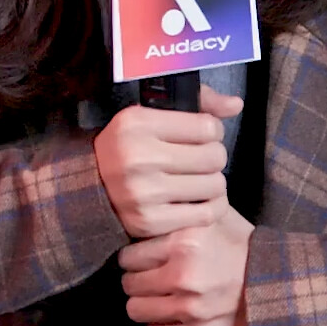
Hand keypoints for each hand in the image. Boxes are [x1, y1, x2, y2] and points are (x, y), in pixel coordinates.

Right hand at [92, 87, 241, 237]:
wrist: (90, 185)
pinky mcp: (149, 222)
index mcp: (136, 123)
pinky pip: (205, 214)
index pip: (207, 127)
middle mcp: (138, 157)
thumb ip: (197, 103)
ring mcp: (143, 193)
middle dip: (213, 156)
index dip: (212, 130)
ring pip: (215, 186)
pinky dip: (208, 207)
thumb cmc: (131, 145)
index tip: (201, 136)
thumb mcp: (153, 114)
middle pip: (215, 156)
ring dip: (212, 182)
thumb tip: (236, 104)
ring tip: (197, 179)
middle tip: (200, 159)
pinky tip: (196, 199)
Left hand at [118, 200, 253, 325]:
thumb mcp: (214, 215)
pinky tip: (175, 311)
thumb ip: (181, 210)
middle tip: (151, 275)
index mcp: (184, 245)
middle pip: (128, 284)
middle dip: (137, 279)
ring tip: (159, 294)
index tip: (142, 256)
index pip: (128, 257)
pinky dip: (161, 323)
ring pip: (136, 310)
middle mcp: (184, 278)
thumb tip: (148, 206)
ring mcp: (191, 310)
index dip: (133, 256)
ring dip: (145, 302)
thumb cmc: (242, 244)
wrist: (280, 282)